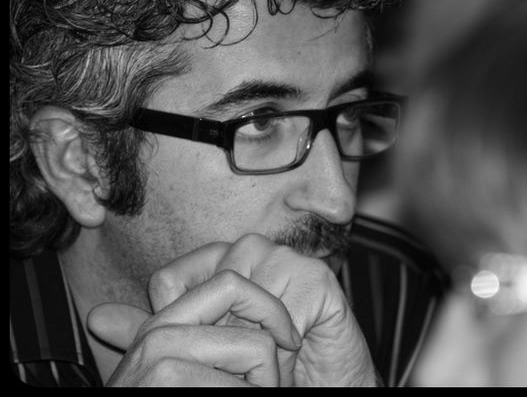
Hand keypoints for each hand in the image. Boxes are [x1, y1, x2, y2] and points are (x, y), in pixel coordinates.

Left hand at [89, 234, 376, 385]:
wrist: (318, 383)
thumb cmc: (260, 365)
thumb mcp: (197, 349)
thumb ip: (153, 331)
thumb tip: (98, 317)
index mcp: (220, 259)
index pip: (172, 279)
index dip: (177, 323)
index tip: (198, 352)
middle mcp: (251, 251)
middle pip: (210, 289)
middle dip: (218, 336)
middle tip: (230, 361)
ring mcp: (286, 260)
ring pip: (247, 299)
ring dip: (251, 341)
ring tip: (263, 358)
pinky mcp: (318, 278)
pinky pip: (286, 309)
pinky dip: (282, 341)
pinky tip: (290, 352)